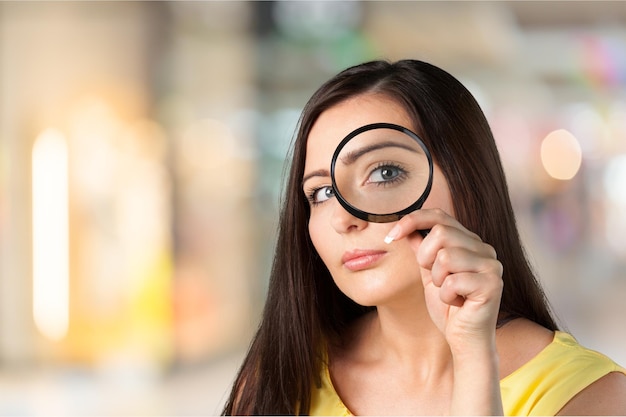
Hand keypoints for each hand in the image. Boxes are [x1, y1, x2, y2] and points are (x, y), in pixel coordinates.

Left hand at [384, 208, 502, 352]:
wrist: (464, 340)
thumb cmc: (449, 308)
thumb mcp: (428, 274)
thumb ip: (421, 250)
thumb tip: (407, 228)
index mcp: (469, 242)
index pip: (440, 216)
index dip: (413, 220)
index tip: (392, 235)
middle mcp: (484, 249)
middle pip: (441, 232)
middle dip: (425, 258)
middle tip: (434, 279)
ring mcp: (491, 265)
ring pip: (446, 256)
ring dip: (437, 280)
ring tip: (449, 292)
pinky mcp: (493, 284)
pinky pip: (453, 281)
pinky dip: (447, 296)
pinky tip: (457, 303)